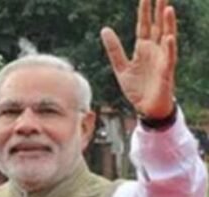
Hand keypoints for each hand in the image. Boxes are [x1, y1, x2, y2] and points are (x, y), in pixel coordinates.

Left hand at [100, 0, 176, 118]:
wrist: (146, 108)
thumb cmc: (136, 88)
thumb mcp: (121, 67)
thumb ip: (114, 49)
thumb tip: (105, 29)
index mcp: (142, 48)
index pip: (143, 25)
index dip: (144, 11)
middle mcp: (154, 50)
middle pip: (157, 26)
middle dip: (159, 10)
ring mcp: (161, 59)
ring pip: (166, 37)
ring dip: (168, 24)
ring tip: (168, 9)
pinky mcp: (166, 71)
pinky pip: (169, 58)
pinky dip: (169, 48)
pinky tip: (168, 38)